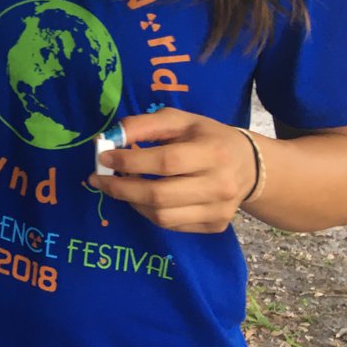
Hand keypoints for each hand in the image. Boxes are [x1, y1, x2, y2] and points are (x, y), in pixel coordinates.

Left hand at [88, 108, 257, 232]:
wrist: (249, 165)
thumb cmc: (206, 137)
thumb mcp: (179, 120)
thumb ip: (144, 125)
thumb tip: (111, 137)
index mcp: (213, 152)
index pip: (166, 162)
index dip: (131, 162)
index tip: (104, 158)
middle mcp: (220, 185)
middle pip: (161, 195)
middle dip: (122, 188)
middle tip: (97, 180)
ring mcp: (220, 210)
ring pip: (163, 216)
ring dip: (131, 202)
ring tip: (117, 187)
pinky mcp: (216, 225)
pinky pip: (172, 225)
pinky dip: (148, 212)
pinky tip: (139, 197)